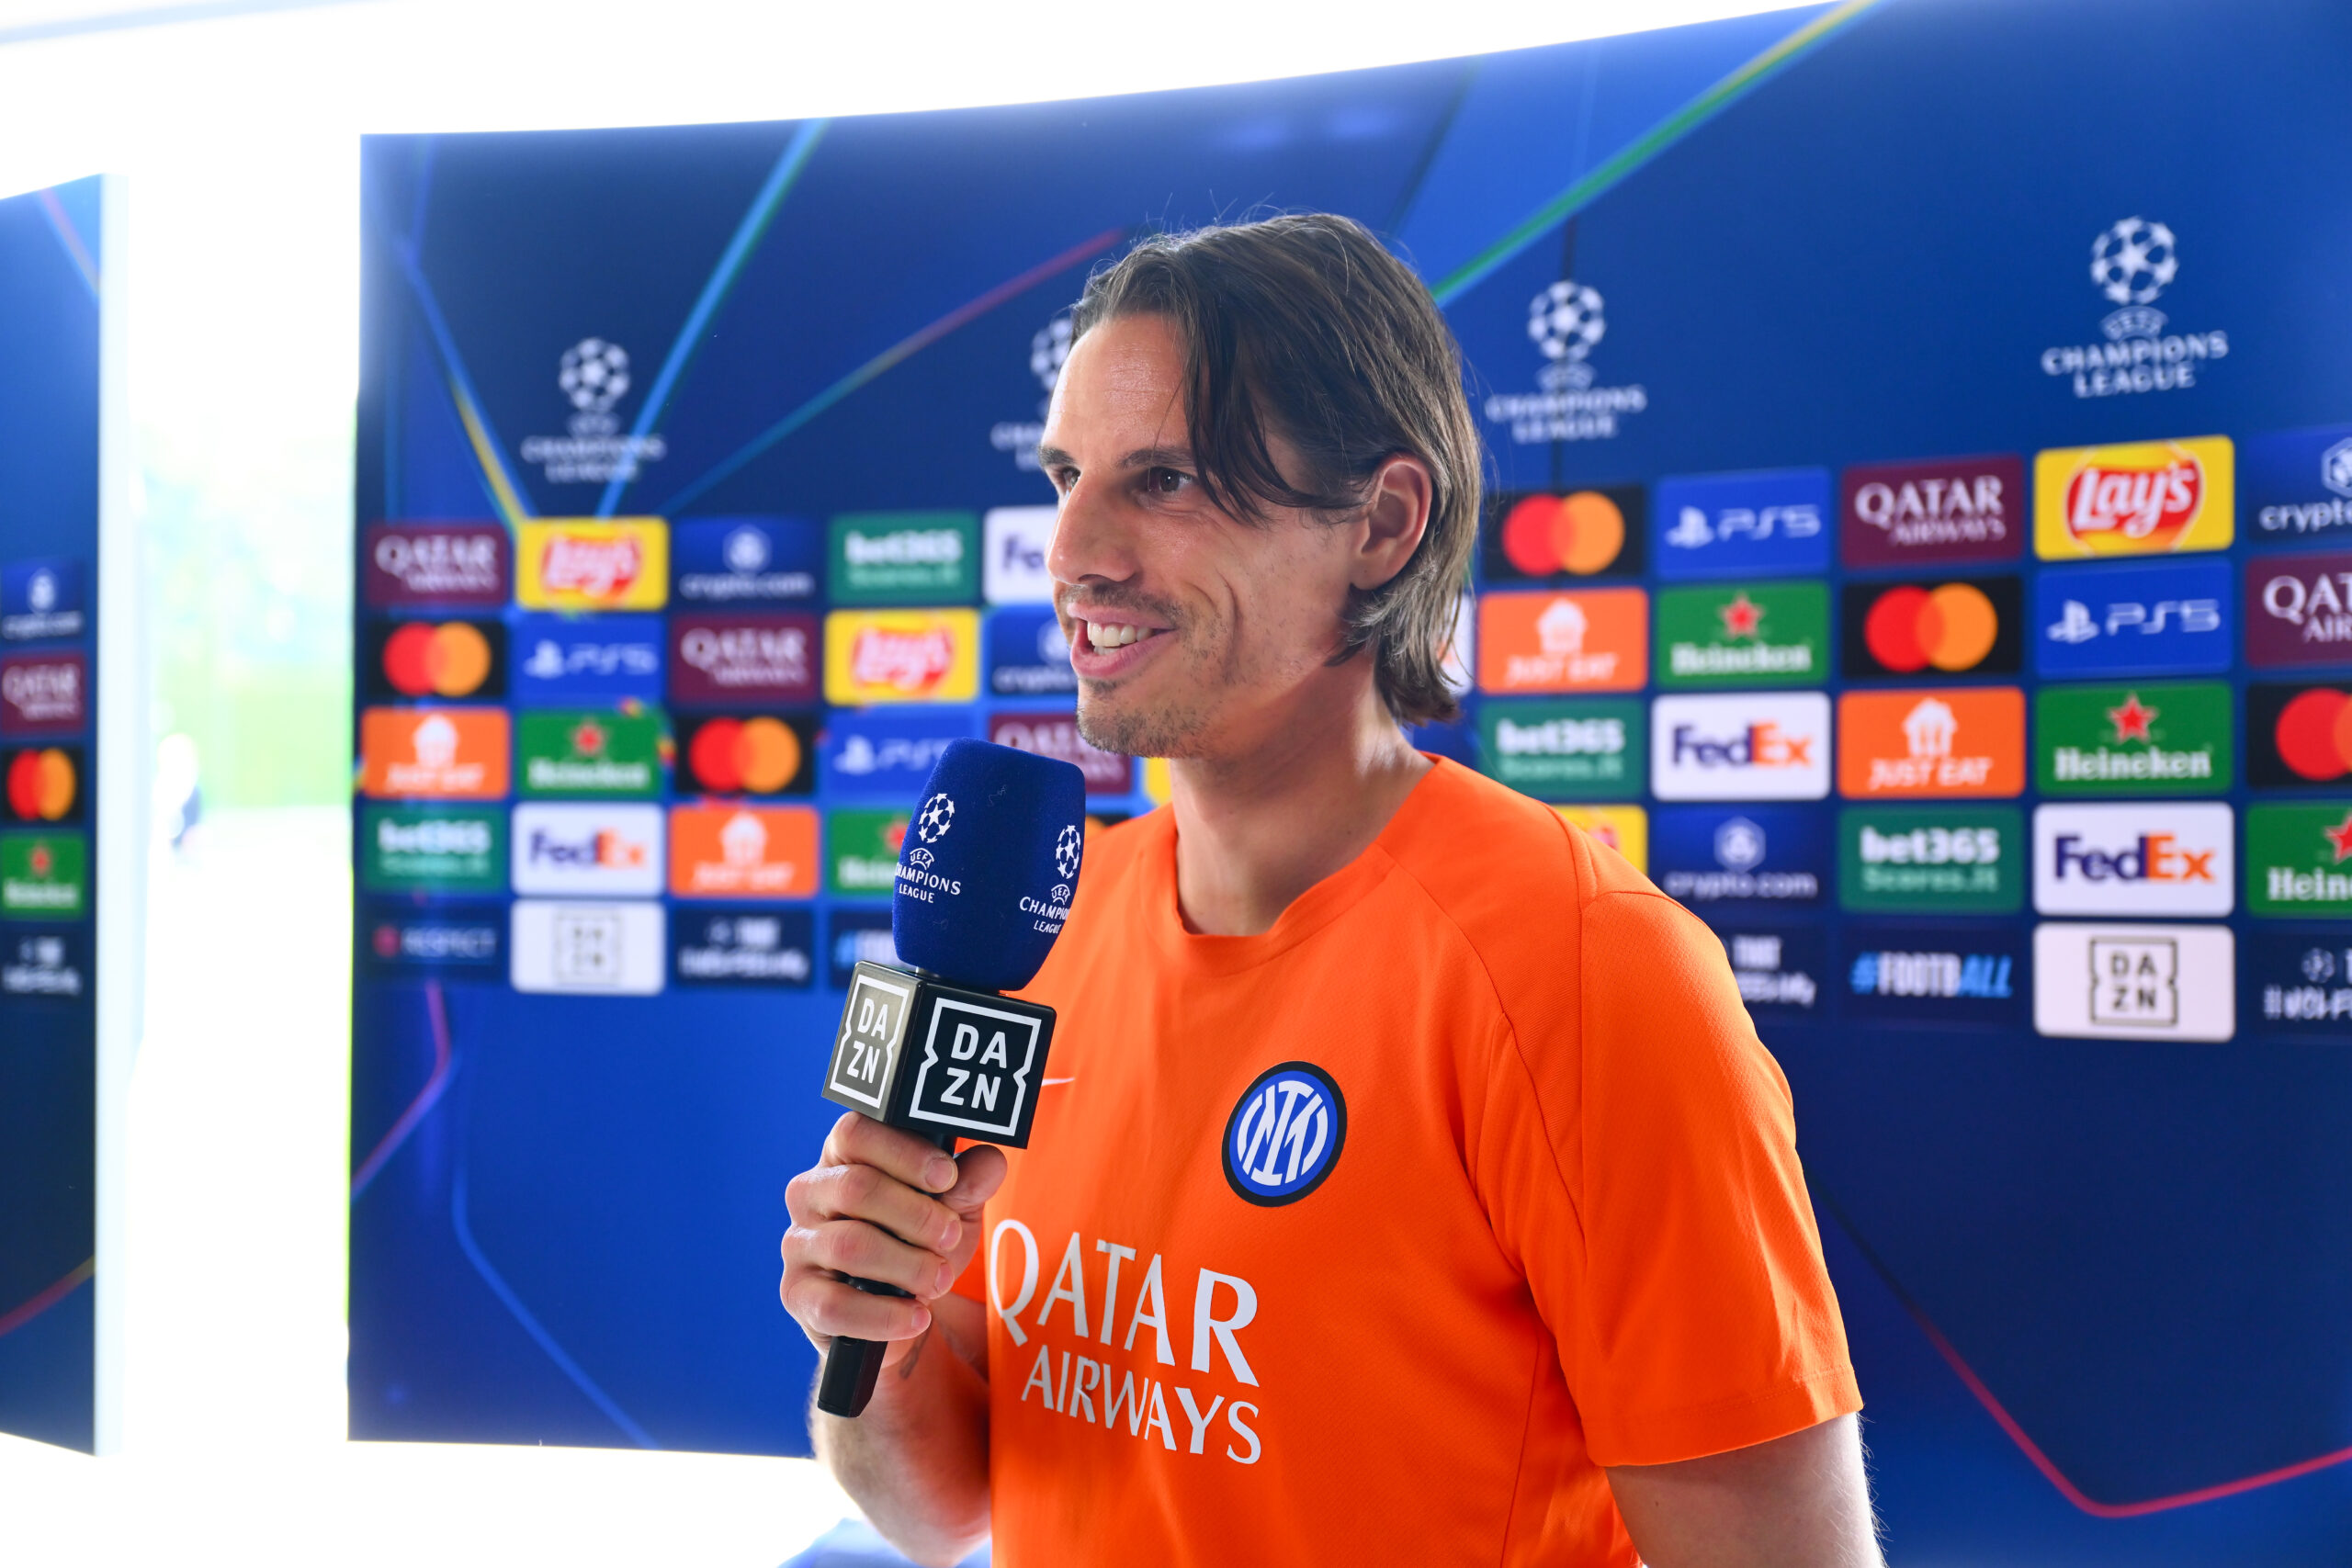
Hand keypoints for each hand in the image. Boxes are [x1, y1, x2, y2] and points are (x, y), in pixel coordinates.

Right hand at [782, 1113, 1006, 1367]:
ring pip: (850, 1246)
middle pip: (856, 1188)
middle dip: (916, 1214)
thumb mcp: (954, 1209)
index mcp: (842, 1158)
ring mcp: (798, 1245)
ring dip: (908, 1265)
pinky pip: (835, 1306)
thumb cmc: (919, 1242)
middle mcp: (810, 1194)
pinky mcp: (798, 1296)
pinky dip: (885, 1315)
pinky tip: (916, 1315)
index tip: (946, 1176)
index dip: (903, 1152)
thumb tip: (989, 1162)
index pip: (854, 1133)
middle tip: (950, 1235)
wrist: (901, 1310)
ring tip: (940, 1279)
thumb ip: (969, 1183)